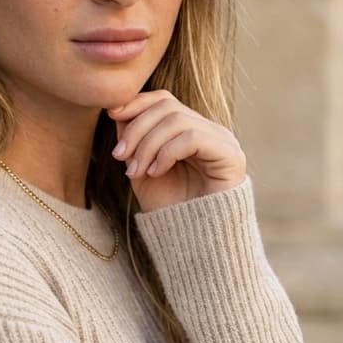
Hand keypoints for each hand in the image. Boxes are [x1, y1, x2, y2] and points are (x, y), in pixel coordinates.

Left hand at [107, 90, 246, 211]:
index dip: (137, 103)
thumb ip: (133, 141)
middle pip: (167, 106)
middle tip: (119, 156)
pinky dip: (167, 152)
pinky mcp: (230, 155)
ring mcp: (222, 140)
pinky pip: (192, 137)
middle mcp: (209, 131)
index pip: (163, 100)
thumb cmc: (168, 208)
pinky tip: (156, 173)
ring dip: (148, 145)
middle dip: (137, 129)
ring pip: (177, 120)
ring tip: (136, 172)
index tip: (111, 116)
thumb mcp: (141, 169)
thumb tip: (118, 110)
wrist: (193, 242)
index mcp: (190, 130)